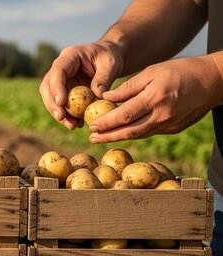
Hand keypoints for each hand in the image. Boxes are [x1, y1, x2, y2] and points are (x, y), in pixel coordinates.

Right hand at [39, 41, 123, 129]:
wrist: (107, 60)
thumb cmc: (109, 57)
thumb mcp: (110, 64)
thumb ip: (104, 77)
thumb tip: (97, 94)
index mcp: (69, 56)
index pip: (57, 71)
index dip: (56, 86)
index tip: (61, 102)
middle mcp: (59, 68)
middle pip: (47, 86)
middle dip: (52, 104)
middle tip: (61, 117)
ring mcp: (59, 81)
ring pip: (50, 98)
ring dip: (58, 113)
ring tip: (72, 125)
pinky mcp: (63, 92)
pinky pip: (60, 106)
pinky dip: (67, 116)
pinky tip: (77, 124)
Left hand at [89, 55, 222, 142]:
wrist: (212, 81)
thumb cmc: (181, 71)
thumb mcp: (152, 72)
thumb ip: (129, 86)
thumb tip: (107, 97)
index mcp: (154, 99)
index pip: (124, 115)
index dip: (106, 123)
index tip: (92, 126)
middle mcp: (161, 116)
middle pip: (129, 131)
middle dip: (108, 136)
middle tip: (92, 138)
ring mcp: (169, 125)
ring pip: (139, 134)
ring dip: (119, 137)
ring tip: (102, 137)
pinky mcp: (174, 128)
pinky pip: (149, 132)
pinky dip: (134, 132)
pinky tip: (122, 131)